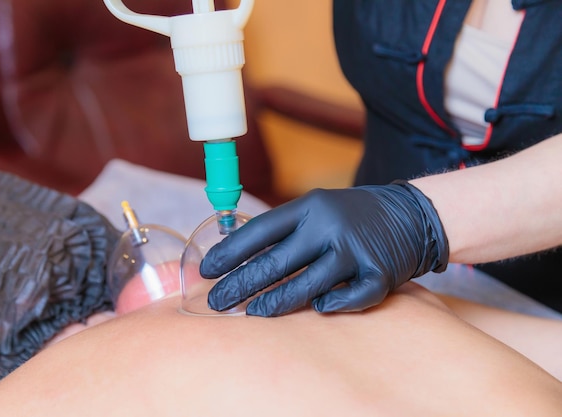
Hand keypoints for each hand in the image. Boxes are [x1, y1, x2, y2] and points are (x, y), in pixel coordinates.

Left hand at [200, 181, 448, 316]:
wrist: (412, 213)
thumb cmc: (353, 215)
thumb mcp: (319, 208)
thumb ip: (288, 229)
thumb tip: (242, 259)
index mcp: (310, 206)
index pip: (261, 231)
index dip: (231, 252)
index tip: (207, 270)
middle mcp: (330, 226)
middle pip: (277, 261)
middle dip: (242, 284)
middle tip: (217, 302)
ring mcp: (356, 250)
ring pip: (308, 284)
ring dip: (277, 303)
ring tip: (254, 314)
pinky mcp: (381, 273)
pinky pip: (350, 298)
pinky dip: (332, 306)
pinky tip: (317, 310)